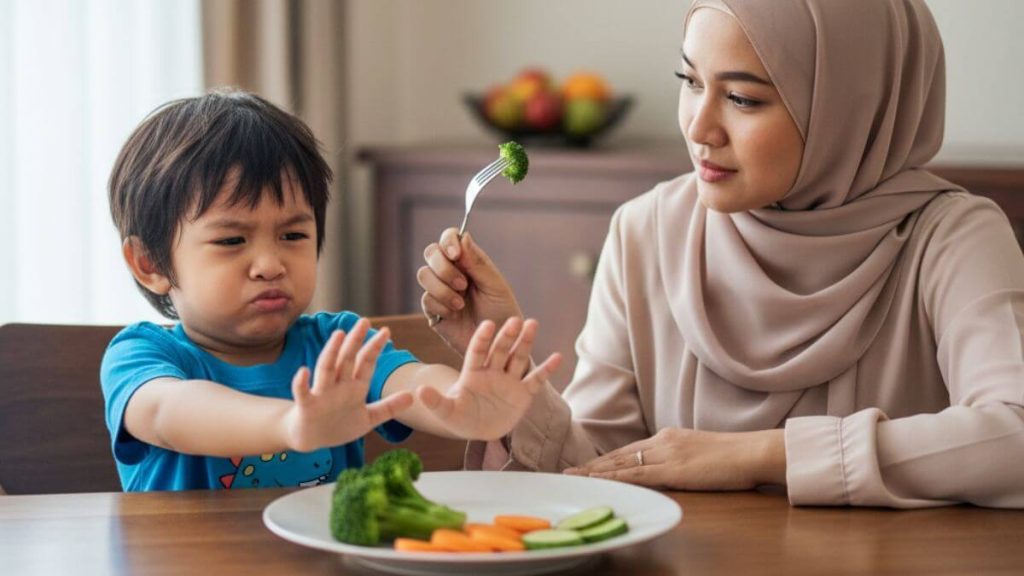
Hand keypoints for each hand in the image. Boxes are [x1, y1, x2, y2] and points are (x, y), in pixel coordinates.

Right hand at [283, 319, 413, 451]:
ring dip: (332, 352)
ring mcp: (322, 394)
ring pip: (326, 369)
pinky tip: (304, 371)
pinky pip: (303, 393)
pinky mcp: (307, 406)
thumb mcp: (368, 418)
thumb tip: (413, 397)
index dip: (375, 347)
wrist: (311, 440)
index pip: (366, 363)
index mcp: (354, 387)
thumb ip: (389, 407)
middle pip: (347, 359)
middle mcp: (338, 386)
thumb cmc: (339, 425)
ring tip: (339, 334)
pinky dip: (301, 383)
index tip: (386, 331)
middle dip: (356, 341)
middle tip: (364, 321)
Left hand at [416, 317, 561, 440]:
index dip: (482, 338)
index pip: (477, 351)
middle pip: (500, 350)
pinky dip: (546, 370)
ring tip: (533, 324)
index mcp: (472, 372)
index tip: (488, 324)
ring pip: (518, 358)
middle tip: (515, 319)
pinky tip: (558, 357)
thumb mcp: (446, 412)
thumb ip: (435, 401)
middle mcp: (492, 371)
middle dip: (507, 336)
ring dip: (526, 342)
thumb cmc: (459, 418)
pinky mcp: (523, 393)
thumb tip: (419, 391)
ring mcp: (508, 380)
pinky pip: (536, 380)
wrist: (477, 429)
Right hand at [418, 229, 522, 355]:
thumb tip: (463, 236)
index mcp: (468, 261)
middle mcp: (451, 272)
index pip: (449, 238)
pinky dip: (441, 305)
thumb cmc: (502, 312)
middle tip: (463, 284)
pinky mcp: (433, 310)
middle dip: (444, 267)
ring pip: (424, 275)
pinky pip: (426, 299)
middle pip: (431, 253)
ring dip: (442, 288)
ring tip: (461, 304)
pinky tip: (455, 314)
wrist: (498, 344)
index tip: (455, 254)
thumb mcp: (495, 285)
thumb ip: (478, 263)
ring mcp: (440, 290)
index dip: (448, 241)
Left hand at [564, 428, 786, 490]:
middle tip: (567, 471)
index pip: (629, 450)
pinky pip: (637, 473)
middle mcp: (662, 441)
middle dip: (592, 465)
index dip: (606, 460)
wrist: (752, 451)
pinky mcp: (673, 469)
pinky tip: (599, 481)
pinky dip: (614, 477)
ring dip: (595, 471)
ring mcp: (666, 454)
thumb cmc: (734, 456)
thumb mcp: (700, 453)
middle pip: (619, 455)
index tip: (587, 466)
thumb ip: (680, 458)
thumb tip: (670, 469)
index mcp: (669, 437)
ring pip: (622, 463)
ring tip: (573, 477)